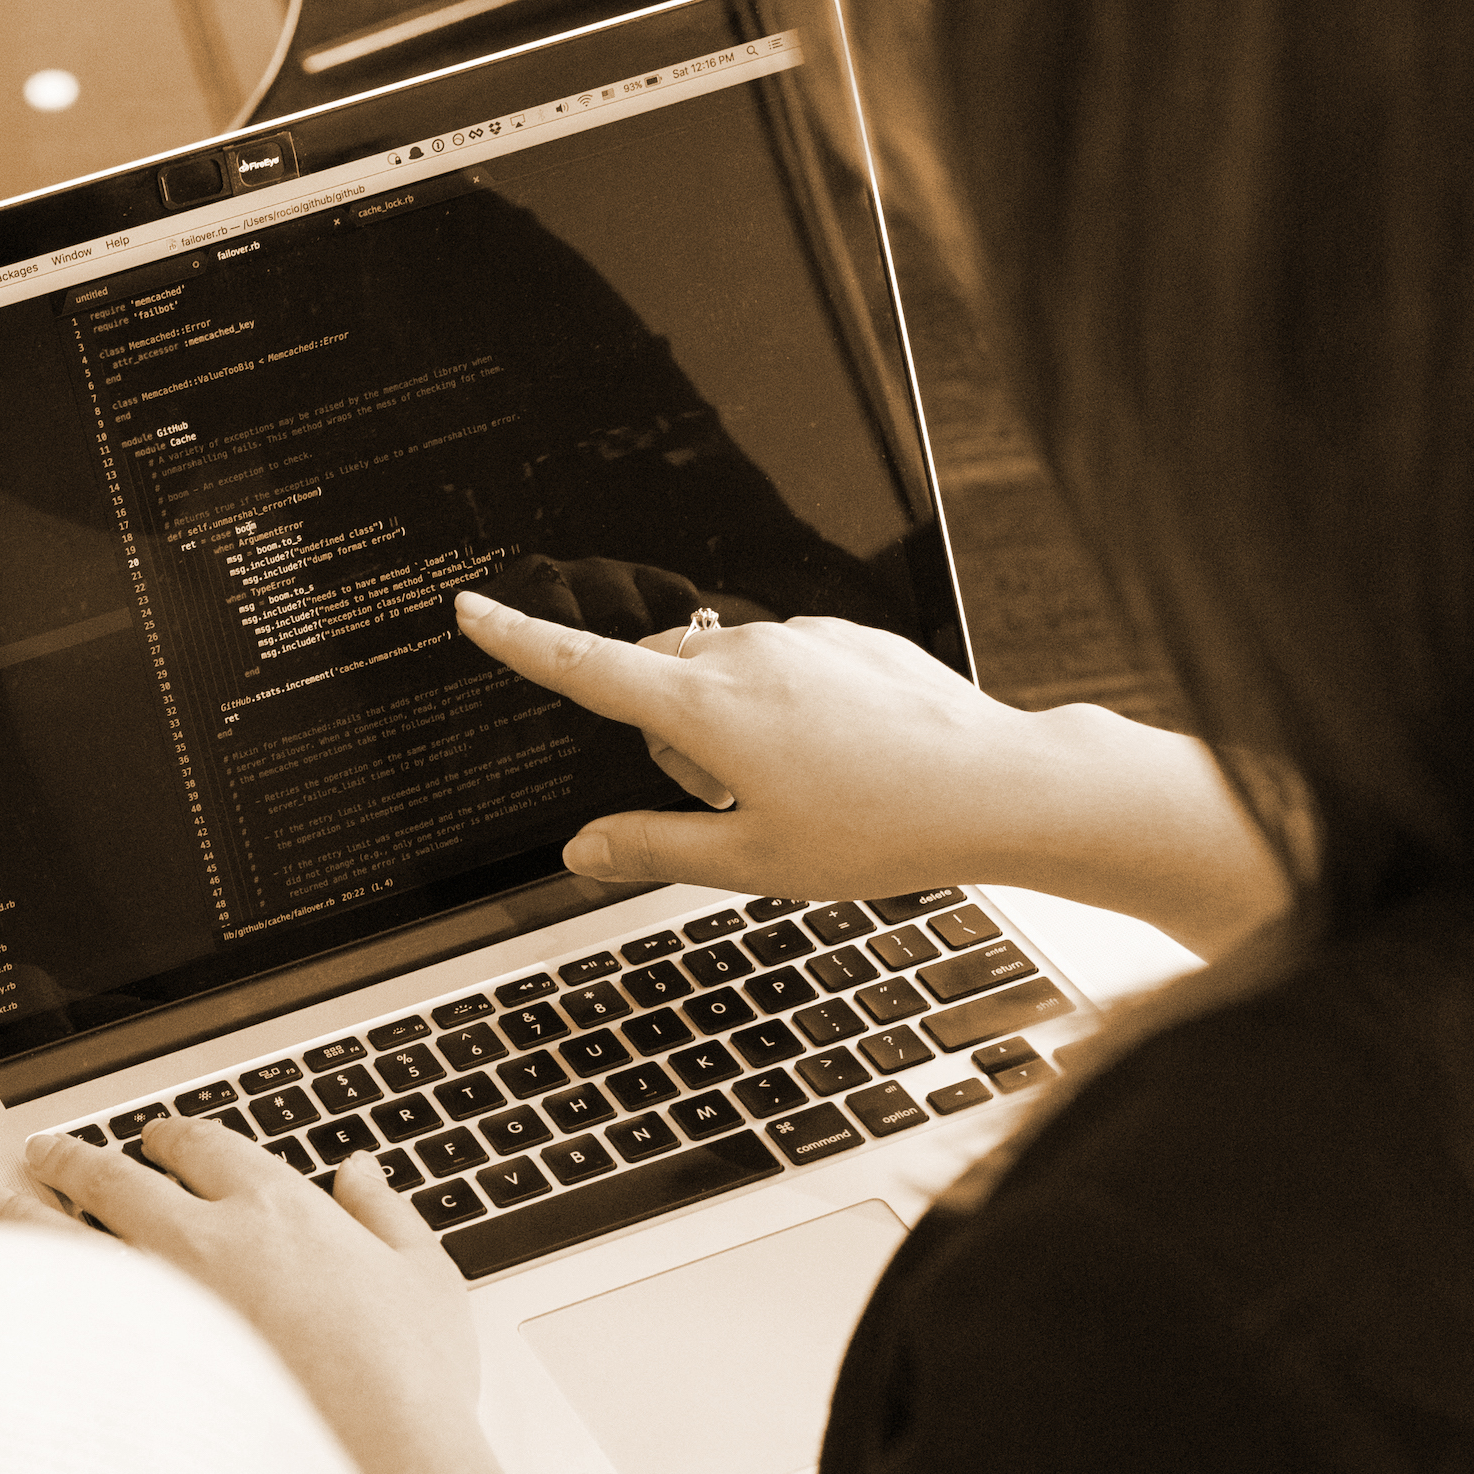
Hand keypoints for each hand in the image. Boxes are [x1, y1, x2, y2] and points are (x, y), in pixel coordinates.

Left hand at [0, 1116, 555, 1473]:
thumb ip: (385, 1215)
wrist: (379, 1467)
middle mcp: (203, 1240)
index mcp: (275, 1208)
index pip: (204, 1147)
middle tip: (46, 1152)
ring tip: (0, 1201)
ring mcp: (157, 1304)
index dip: (171, 1137)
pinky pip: (64, 1314)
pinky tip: (11, 1290)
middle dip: (74, 1158)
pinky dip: (30, 1293)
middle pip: (115, 1178)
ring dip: (27, 1211)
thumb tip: (360, 1175)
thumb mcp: (424, 1281)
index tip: (155, 1140)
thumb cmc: (409, 1385)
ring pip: (67, 1235)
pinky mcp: (131, 1366)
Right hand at [452, 591, 1288, 955]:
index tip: (473, 610)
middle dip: (661, 732)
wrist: (999, 787)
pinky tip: (839, 760)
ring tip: (797, 789)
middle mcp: (744, 655)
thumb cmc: (879, 828)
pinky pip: (782, 663)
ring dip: (724, 723)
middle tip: (721, 803)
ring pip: (719, 671)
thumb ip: (650, 848)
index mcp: (703, 708)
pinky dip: (783, 706)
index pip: (583, 668)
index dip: (518, 641)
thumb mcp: (749, 863)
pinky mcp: (848, 638)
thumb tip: (582, 850)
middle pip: (654, 675)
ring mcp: (800, 640)